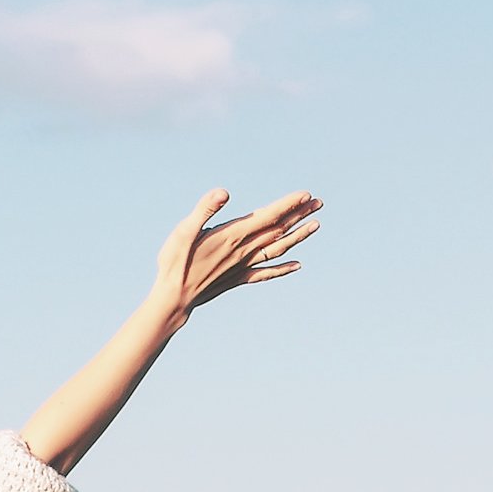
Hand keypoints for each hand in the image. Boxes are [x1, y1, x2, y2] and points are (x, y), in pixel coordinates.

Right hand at [147, 187, 319, 326]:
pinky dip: (283, 268)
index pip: (267, 216)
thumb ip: (205, 210)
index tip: (306, 195)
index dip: (288, 205)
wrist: (173, 298)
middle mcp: (243, 250)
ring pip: (278, 249)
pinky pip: (266, 273)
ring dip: (298, 236)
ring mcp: (242, 266)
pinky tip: (297, 265)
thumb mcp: (184, 230)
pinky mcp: (238, 278)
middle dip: (299, 215)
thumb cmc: (175, 262)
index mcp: (232, 235)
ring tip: (315, 225)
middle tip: (319, 203)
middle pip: (278, 230)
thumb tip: (223, 193)